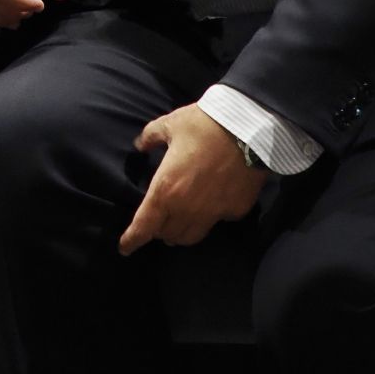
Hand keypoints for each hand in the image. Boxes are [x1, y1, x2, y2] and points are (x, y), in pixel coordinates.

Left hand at [119, 104, 269, 254]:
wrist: (249, 130)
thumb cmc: (203, 125)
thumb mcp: (169, 125)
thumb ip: (150, 137)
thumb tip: (140, 145)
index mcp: (165, 190)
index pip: (144, 225)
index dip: (132, 239)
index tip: (124, 249)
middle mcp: (187, 208)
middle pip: (167, 234)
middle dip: (157, 231)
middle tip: (155, 224)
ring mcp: (213, 213)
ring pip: (191, 236)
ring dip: (180, 233)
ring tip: (177, 226)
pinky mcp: (235, 211)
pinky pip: (217, 222)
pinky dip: (208, 219)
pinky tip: (208, 207)